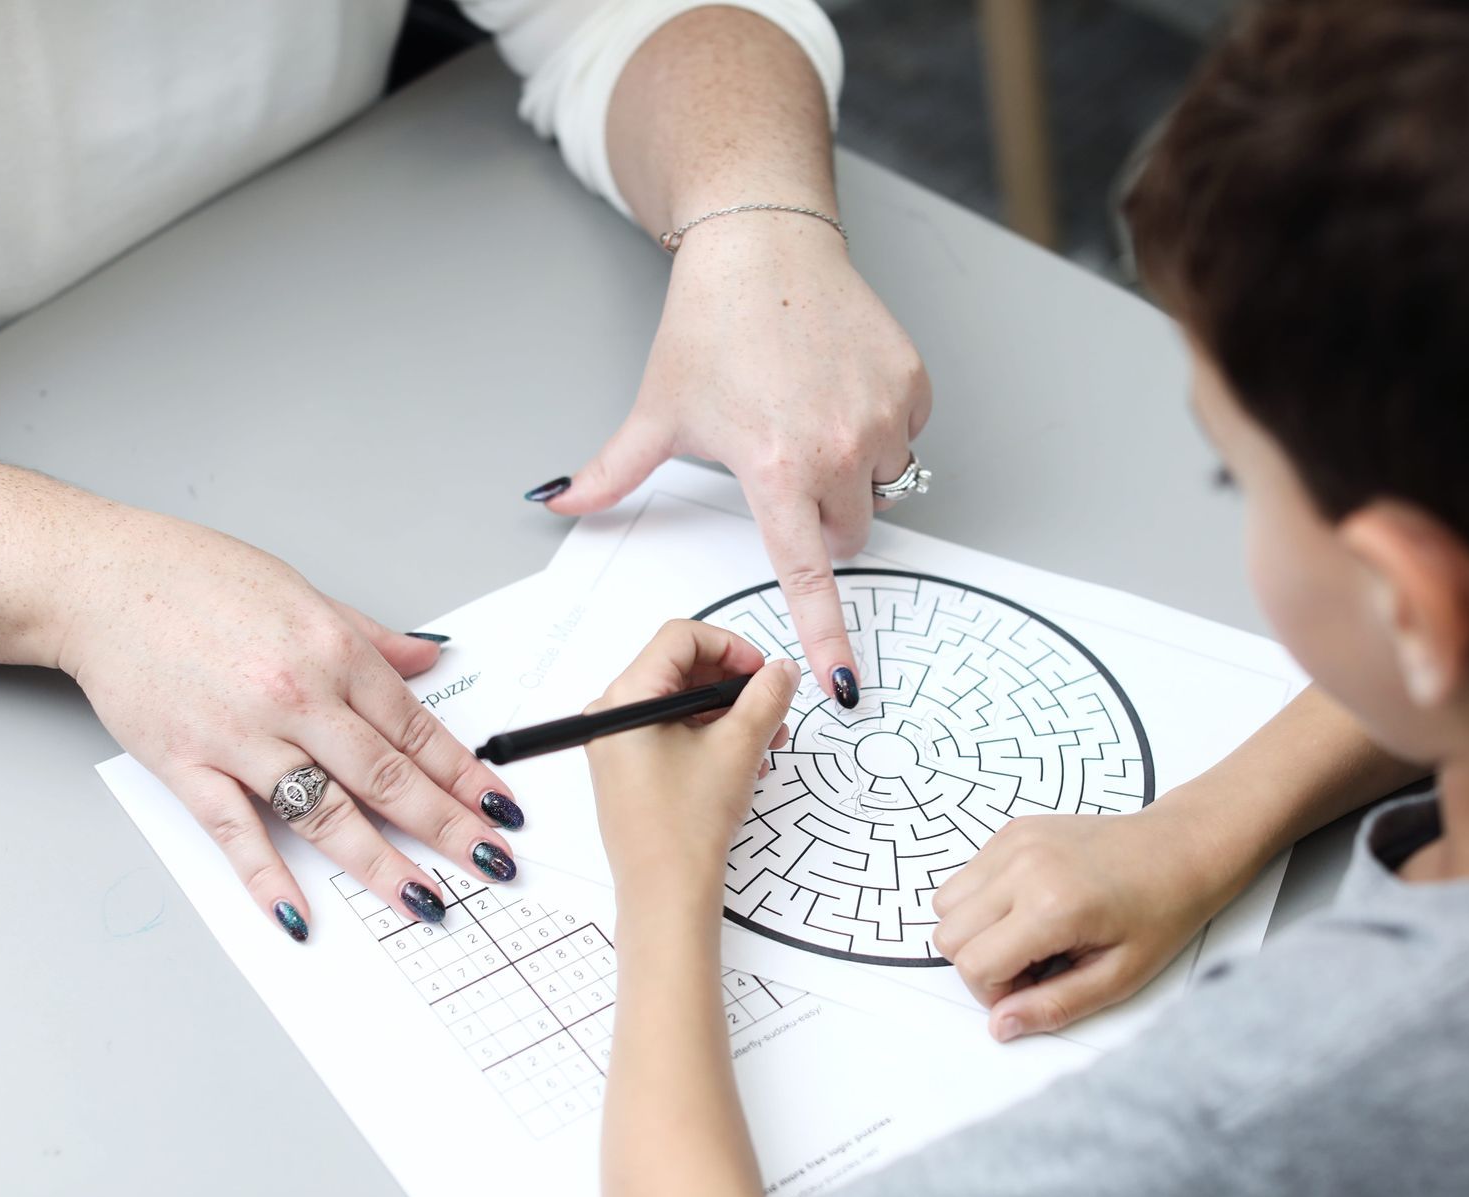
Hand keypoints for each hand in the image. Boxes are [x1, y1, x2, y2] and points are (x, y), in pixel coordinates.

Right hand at [57, 512, 523, 938]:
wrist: (101, 580)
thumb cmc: (196, 579)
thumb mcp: (304, 593)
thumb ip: (370, 638)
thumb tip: (428, 656)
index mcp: (333, 653)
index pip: (417, 729)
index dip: (465, 776)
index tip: (499, 809)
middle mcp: (297, 698)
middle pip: (389, 778)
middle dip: (448, 828)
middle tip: (490, 864)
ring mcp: (242, 738)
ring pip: (328, 814)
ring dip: (381, 865)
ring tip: (424, 900)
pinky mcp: (187, 766)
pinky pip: (238, 833)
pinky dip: (269, 878)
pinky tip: (301, 913)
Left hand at [542, 215, 931, 703]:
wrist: (762, 244)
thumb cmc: (712, 323)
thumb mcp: (659, 410)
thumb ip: (613, 472)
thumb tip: (556, 502)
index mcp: (775, 468)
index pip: (806, 573)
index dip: (827, 633)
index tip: (846, 680)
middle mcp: (838, 450)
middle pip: (845, 534)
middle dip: (818, 516)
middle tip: (782, 464)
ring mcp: (883, 416)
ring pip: (879, 486)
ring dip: (852, 470)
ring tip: (809, 414)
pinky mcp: (912, 385)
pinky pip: (905, 437)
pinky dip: (880, 425)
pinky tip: (838, 387)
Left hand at [584, 621, 797, 915]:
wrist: (666, 894)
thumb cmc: (686, 826)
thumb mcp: (738, 748)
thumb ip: (766, 697)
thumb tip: (781, 670)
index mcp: (626, 698)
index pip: (680, 637)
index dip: (730, 646)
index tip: (762, 672)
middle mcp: (611, 714)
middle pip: (680, 668)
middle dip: (732, 683)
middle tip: (772, 705)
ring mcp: (617, 743)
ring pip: (680, 703)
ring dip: (727, 713)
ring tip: (767, 739)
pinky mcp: (629, 769)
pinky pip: (671, 731)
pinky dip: (709, 735)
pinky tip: (744, 759)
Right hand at [931, 804, 1239, 1041]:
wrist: (1179, 849)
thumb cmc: (1160, 912)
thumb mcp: (1117, 977)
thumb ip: (1054, 1006)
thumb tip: (1000, 1026)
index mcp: (1052, 907)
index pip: (973, 964)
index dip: (994, 992)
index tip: (1033, 988)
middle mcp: (1023, 867)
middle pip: (948, 934)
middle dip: (980, 963)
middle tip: (1032, 964)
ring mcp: (1014, 842)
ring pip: (946, 903)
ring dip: (976, 930)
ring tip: (1028, 934)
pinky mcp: (1013, 830)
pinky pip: (967, 875)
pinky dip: (985, 900)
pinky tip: (1030, 905)